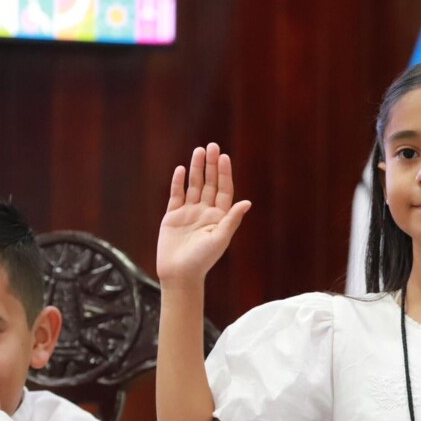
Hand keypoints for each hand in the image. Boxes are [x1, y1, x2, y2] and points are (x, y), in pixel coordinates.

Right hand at [157, 143, 252, 288]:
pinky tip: (180, 169)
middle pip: (209, 183)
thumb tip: (247, 203)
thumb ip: (231, 220)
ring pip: (193, 186)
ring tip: (198, 151)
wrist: (179, 274)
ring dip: (196, 169)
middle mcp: (205, 212)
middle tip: (212, 146)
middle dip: (211, 165)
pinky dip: (178, 182)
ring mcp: (189, 213)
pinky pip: (176, 195)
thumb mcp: (220, 239)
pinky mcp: (173, 216)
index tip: (224, 157)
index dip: (225, 173)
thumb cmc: (203, 260)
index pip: (224, 190)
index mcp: (219, 217)